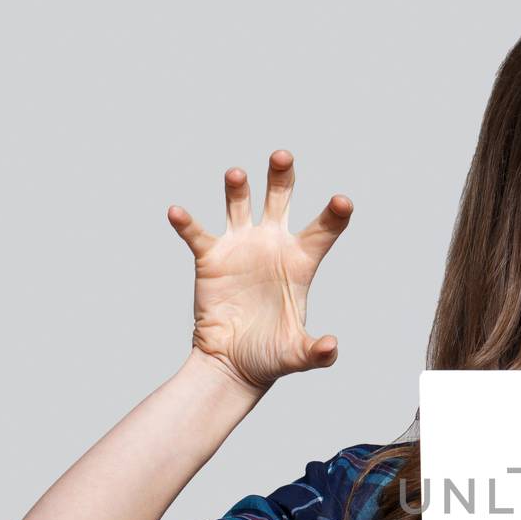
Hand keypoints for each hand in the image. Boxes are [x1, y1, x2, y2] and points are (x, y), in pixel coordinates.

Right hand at [167, 149, 351, 391]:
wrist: (232, 364)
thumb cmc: (269, 357)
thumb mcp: (296, 355)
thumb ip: (317, 352)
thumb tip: (331, 347)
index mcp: (301, 262)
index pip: (323, 230)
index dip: (334, 214)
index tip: (343, 202)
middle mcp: (272, 246)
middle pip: (281, 199)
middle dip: (282, 176)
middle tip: (282, 155)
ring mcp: (241, 247)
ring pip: (240, 205)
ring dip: (238, 188)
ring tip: (236, 174)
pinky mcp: (210, 257)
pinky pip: (197, 234)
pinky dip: (186, 223)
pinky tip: (177, 212)